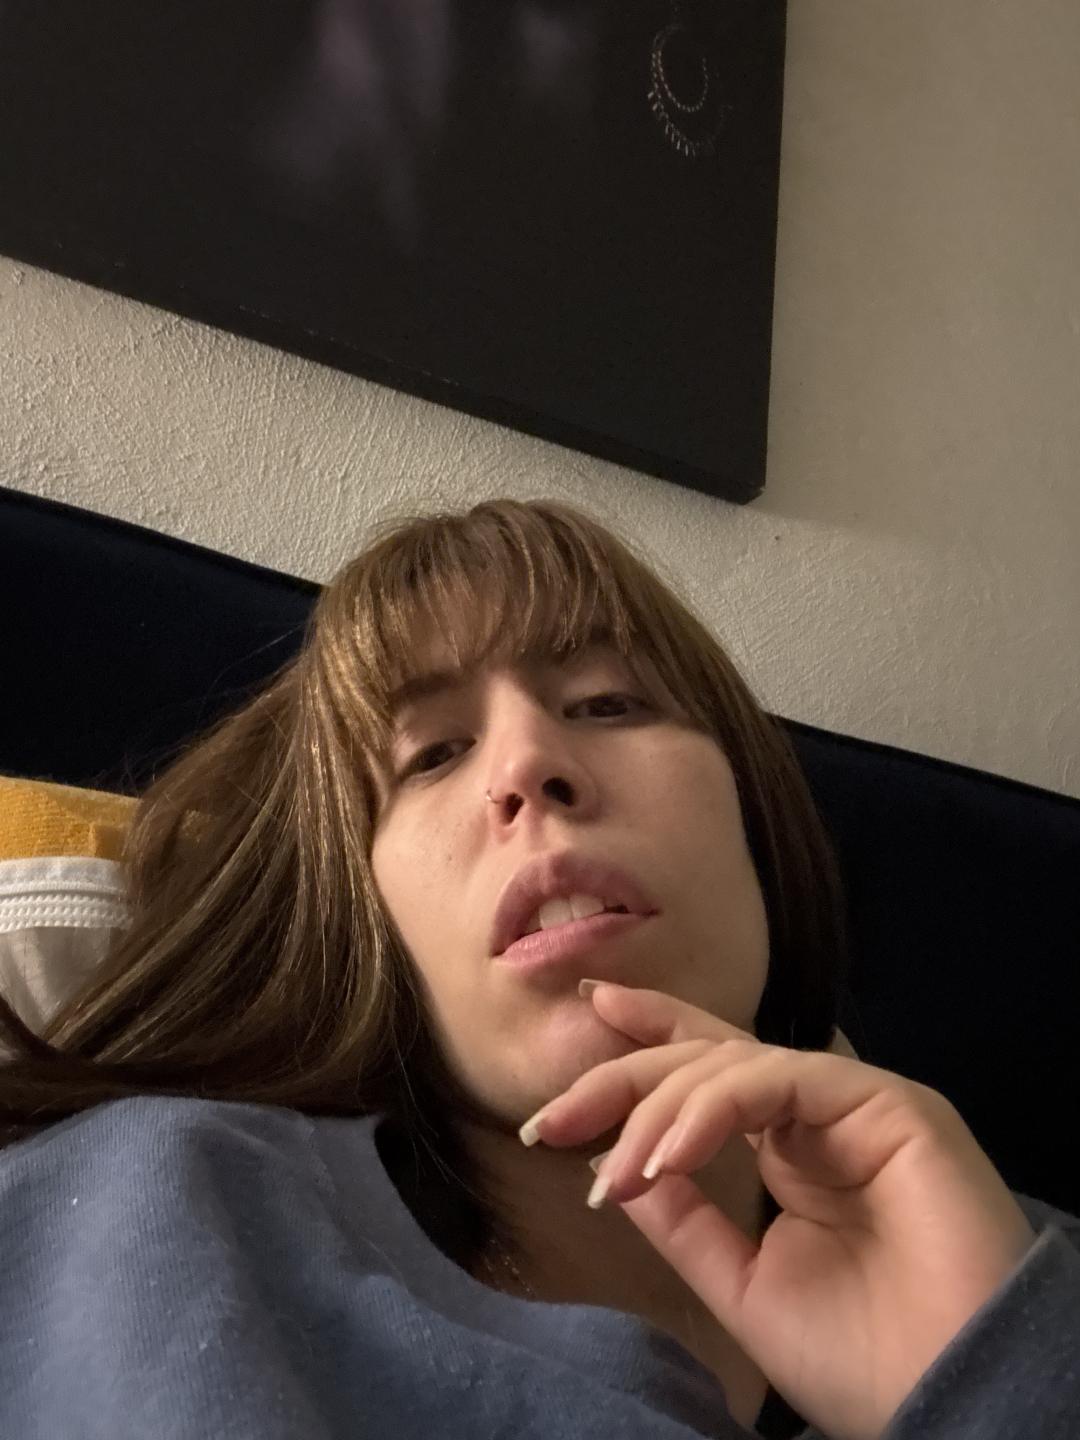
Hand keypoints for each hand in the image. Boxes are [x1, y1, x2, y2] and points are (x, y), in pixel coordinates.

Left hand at [523, 981, 1035, 1439]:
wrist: (950, 1400)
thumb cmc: (861, 1358)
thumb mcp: (742, 1284)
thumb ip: (683, 1221)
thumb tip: (608, 1166)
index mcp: (793, 1150)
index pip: (712, 1073)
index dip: (652, 1037)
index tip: (588, 1017)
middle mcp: (821, 1115)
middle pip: (708, 1058)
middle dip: (625, 1077)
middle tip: (552, 1116)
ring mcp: (855, 1103)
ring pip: (735, 1066)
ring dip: (660, 1111)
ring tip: (618, 1170)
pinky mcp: (887, 1102)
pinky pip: (781, 1081)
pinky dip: (714, 1108)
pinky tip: (669, 1155)